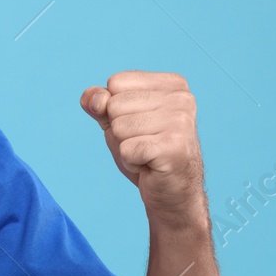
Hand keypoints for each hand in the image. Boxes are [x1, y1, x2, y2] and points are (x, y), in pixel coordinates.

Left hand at [79, 71, 204, 222]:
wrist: (172, 192)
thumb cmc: (145, 152)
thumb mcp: (116, 121)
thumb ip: (99, 103)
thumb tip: (93, 97)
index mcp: (172, 85)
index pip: (116, 82)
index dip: (115, 109)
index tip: (138, 126)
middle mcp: (182, 99)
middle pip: (115, 105)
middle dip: (119, 131)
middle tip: (143, 143)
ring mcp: (181, 122)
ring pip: (119, 128)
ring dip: (125, 147)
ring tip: (147, 154)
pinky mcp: (174, 147)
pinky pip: (126, 149)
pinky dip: (130, 162)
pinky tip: (149, 166)